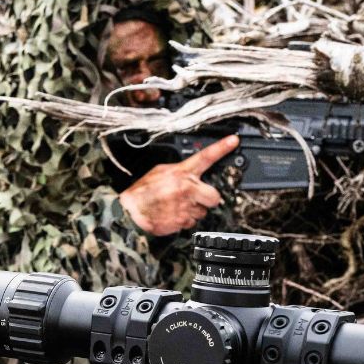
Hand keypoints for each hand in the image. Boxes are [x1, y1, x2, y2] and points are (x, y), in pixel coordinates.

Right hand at [117, 133, 238, 236]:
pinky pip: (192, 222)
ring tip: (177, 206)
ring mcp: (186, 207)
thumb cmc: (143, 193)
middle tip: (196, 198)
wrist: (131, 214)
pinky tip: (173, 215)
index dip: (221, 148)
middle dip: (208, 199)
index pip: (205, 156)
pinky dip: (184, 220)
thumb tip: (190, 173)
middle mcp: (187, 188)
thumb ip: (179, 172)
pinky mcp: (183, 221)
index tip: (233, 141)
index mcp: (181, 172)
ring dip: (194, 211)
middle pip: (214, 196)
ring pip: (203, 212)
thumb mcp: (159, 172)